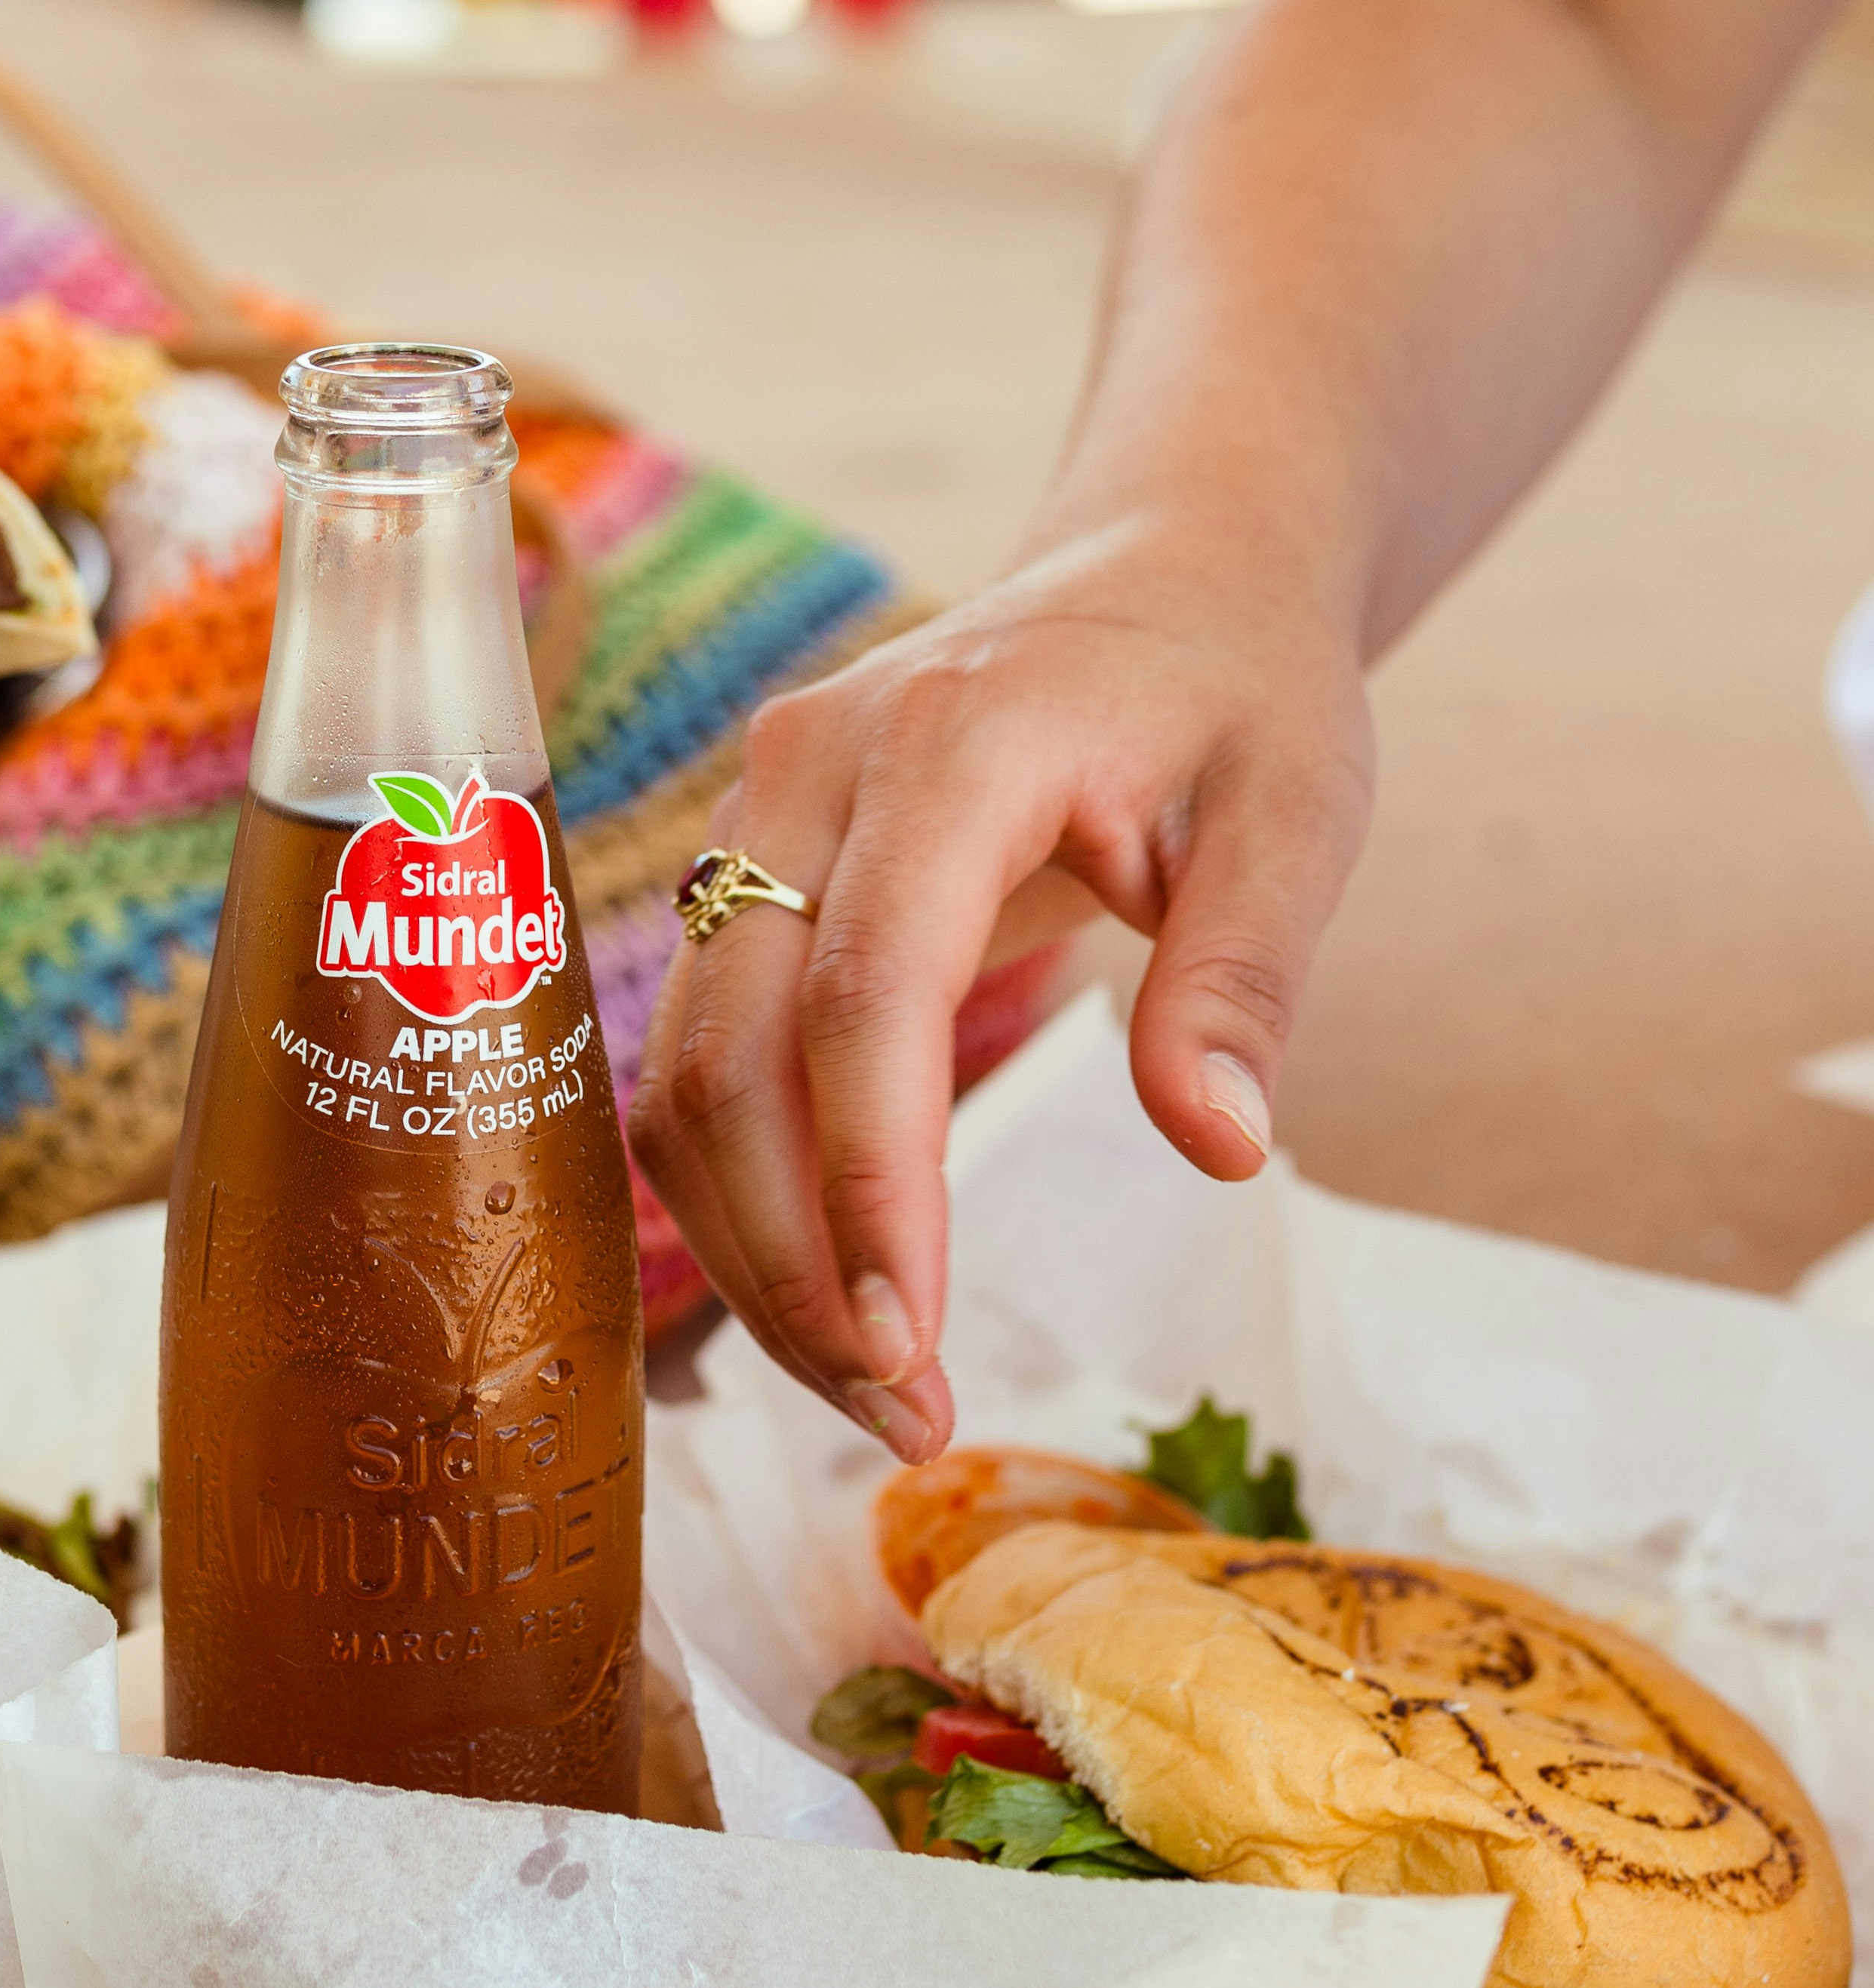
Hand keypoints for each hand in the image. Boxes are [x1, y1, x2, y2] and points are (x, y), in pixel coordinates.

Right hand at [633, 532, 1374, 1455]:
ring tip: (876, 1391)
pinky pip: (700, 1063)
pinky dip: (748, 1197)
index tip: (911, 1340)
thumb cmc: (1238, 689)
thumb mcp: (1301, 809)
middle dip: (798, 1259)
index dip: (869, 1181)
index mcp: (949, 742)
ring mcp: (749, 820)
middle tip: (904, 1415)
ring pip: (686, 1078)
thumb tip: (1219, 1148)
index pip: (862, 992)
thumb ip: (1245, 972)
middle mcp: (804, 773)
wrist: (1161, 572)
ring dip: (757, 1254)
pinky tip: (833, 1298)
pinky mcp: (737, 876)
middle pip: (733, 1056)